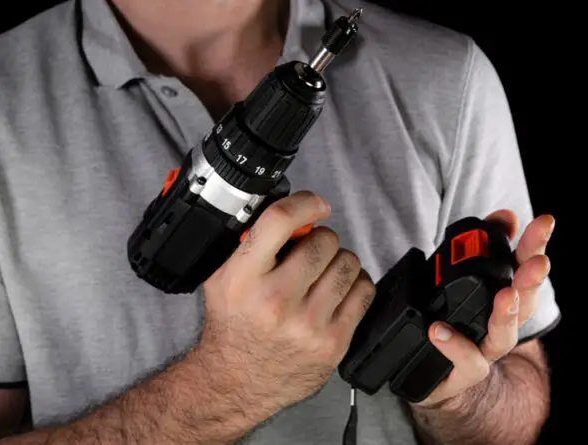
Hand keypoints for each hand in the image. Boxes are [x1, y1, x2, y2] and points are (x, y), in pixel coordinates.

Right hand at [197, 191, 376, 420]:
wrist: (237, 383)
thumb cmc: (234, 327)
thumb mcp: (223, 279)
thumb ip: (251, 243)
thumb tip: (292, 211)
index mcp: (242, 279)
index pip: (279, 221)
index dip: (305, 203)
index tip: (315, 205)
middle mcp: (275, 301)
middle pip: (324, 241)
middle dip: (322, 240)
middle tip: (313, 252)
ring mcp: (308, 324)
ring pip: (348, 263)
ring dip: (340, 261)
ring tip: (325, 273)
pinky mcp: (333, 341)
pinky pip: (364, 292)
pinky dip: (355, 285)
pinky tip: (338, 292)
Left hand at [412, 210, 554, 407]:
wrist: (436, 376)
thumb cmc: (455, 321)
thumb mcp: (464, 277)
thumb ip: (484, 244)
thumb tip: (506, 218)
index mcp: (505, 295)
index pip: (526, 267)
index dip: (535, 244)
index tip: (544, 222)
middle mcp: (502, 324)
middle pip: (524, 301)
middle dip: (531, 279)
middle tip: (538, 262)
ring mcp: (486, 350)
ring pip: (504, 336)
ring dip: (507, 314)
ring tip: (505, 295)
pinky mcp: (465, 372)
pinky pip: (467, 361)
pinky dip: (455, 345)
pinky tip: (438, 330)